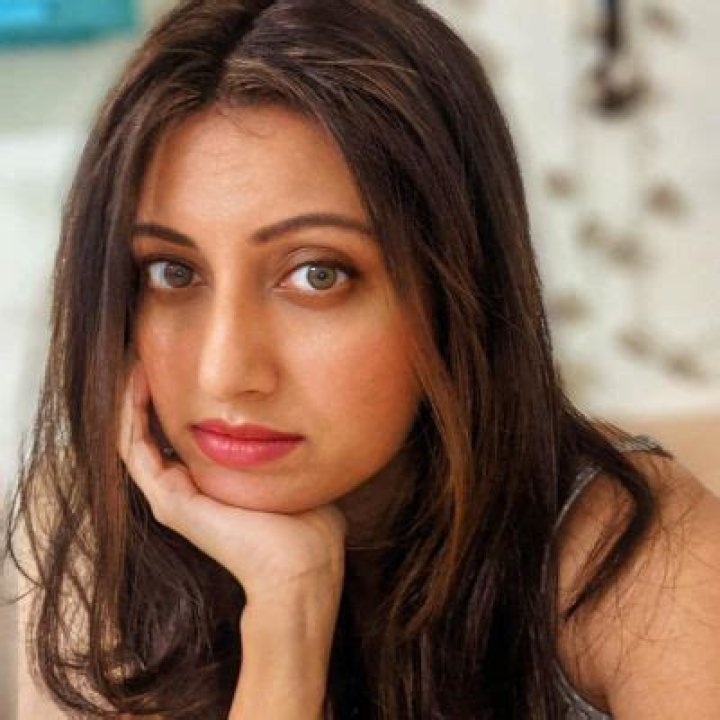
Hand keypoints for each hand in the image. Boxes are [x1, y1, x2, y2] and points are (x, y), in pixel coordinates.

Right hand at [117, 360, 347, 606]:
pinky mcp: (170, 502)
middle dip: (143, 391)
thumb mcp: (285, 470)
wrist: (303, 565)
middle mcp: (182, 489)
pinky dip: (130, 414)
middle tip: (143, 349)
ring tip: (132, 358)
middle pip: (148, 432)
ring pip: (132, 437)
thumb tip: (291, 418)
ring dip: (129, 397)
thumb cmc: (306, 521)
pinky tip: (135, 381)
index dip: (167, 396)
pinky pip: (135, 449)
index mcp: (206, 483)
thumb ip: (276, 447)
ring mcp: (172, 498)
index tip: (173, 359)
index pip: (173, 433)